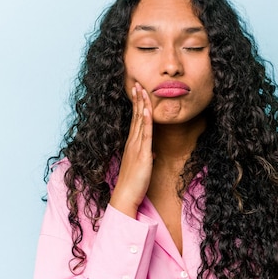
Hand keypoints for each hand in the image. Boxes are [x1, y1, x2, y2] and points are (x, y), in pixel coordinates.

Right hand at [110, 83, 153, 217]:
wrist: (126, 195)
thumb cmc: (133, 183)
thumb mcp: (142, 167)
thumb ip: (146, 157)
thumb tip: (152, 154)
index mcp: (132, 144)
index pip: (135, 119)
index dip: (137, 104)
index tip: (137, 91)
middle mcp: (133, 142)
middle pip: (136, 116)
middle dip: (137, 99)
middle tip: (137, 83)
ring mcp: (137, 147)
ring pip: (140, 121)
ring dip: (141, 104)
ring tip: (141, 89)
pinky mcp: (142, 154)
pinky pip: (145, 135)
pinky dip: (145, 121)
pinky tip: (146, 110)